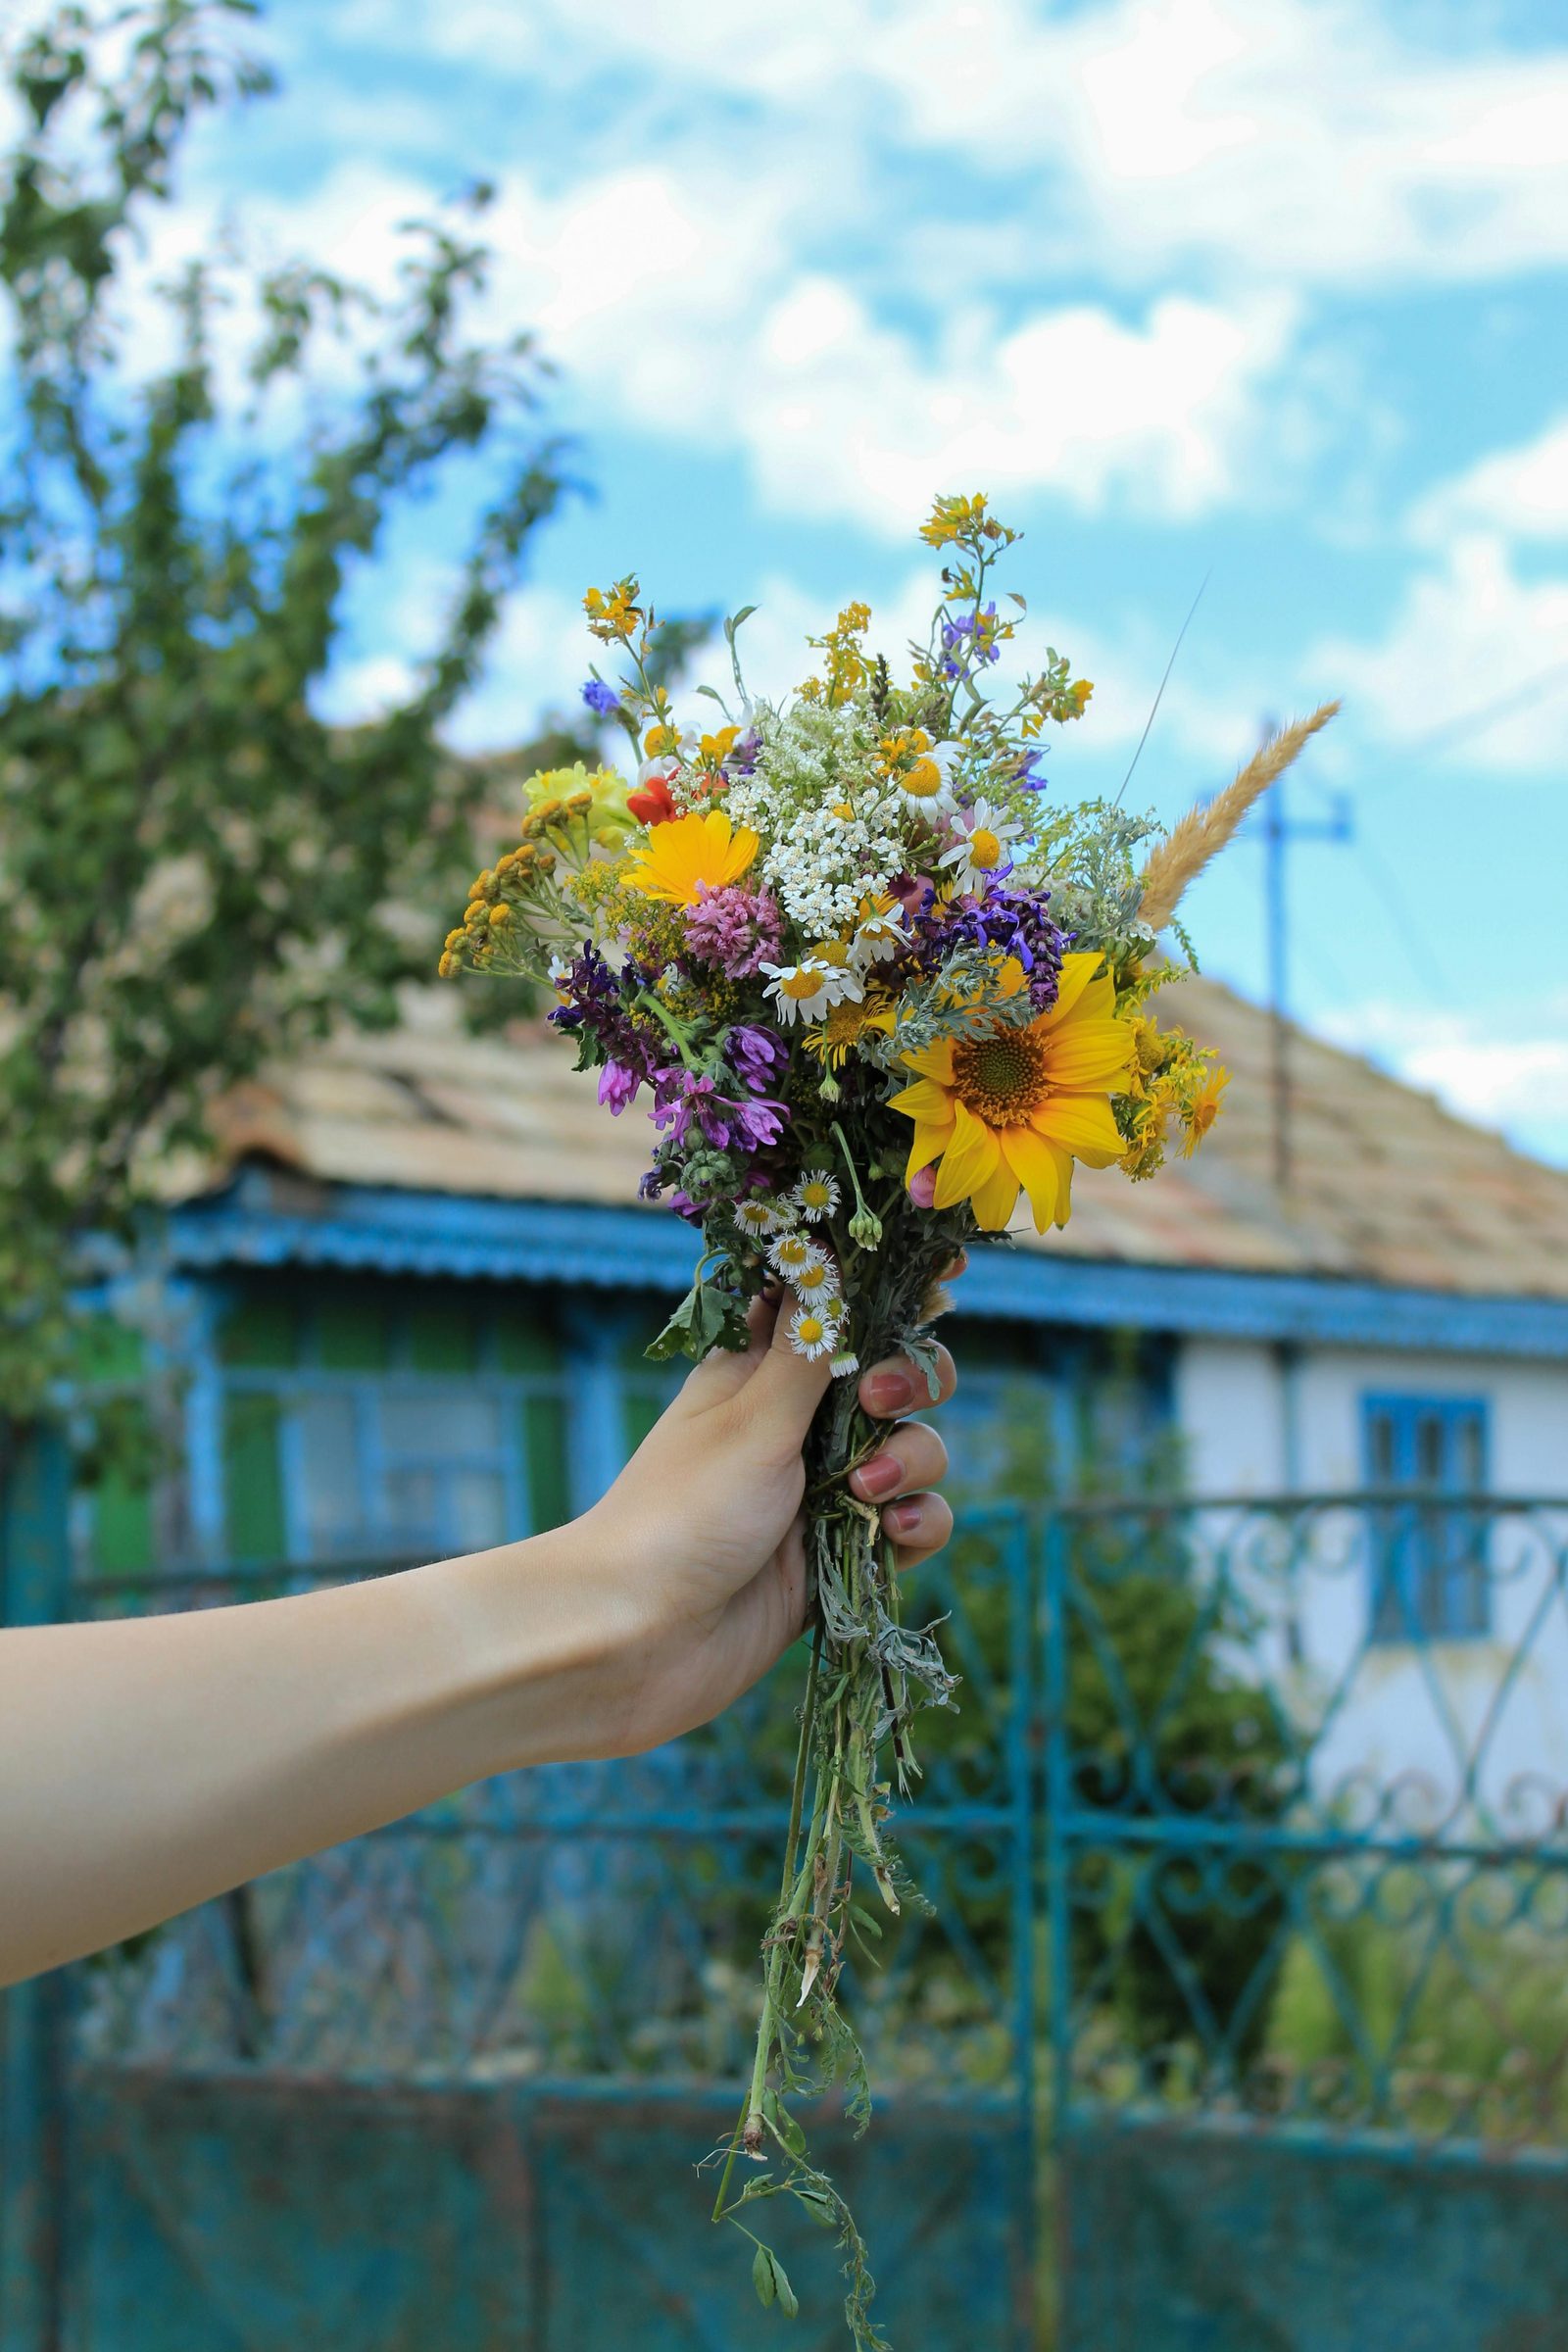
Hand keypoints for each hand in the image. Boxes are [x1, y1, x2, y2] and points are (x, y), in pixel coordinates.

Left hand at [573, 1291, 955, 1756]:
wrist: (639, 1640)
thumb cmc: (681, 1512)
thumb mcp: (752, 1416)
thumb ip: (811, 1344)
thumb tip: (827, 1250)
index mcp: (762, 1371)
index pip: (839, 1310)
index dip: (892, 1293)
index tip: (944, 1274)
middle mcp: (798, 1424)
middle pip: (895, 1377)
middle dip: (911, 1383)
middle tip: (879, 1402)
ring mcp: (823, 1492)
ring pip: (913, 1451)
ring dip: (912, 1461)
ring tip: (866, 1490)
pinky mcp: (841, 1556)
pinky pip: (911, 1525)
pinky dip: (917, 1525)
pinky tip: (893, 1537)